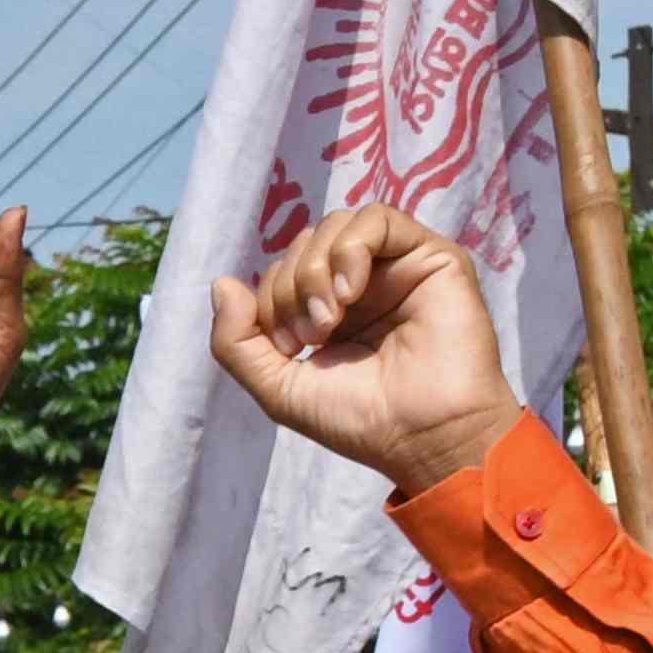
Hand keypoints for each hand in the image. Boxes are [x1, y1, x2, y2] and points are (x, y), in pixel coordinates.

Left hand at [214, 201, 520, 497]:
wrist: (421, 433)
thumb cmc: (357, 418)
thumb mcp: (277, 386)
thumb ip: (237, 341)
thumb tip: (221, 282)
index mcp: (329, 309)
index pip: (281, 272)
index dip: (268, 302)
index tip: (288, 348)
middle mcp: (364, 283)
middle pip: (304, 245)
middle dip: (288, 287)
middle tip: (310, 336)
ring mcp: (397, 267)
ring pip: (336, 225)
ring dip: (314, 270)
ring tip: (331, 318)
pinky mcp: (432, 256)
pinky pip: (378, 219)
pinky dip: (350, 249)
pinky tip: (351, 292)